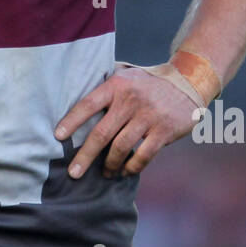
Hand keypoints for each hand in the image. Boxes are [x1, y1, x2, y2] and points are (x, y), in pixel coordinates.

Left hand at [54, 61, 200, 179]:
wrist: (188, 81)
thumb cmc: (148, 81)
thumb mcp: (126, 73)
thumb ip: (105, 82)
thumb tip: (74, 89)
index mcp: (116, 85)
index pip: (88, 104)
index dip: (71, 121)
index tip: (57, 136)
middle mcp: (130, 101)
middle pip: (101, 133)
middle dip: (85, 156)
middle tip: (73, 173)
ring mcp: (148, 116)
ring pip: (120, 147)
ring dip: (110, 165)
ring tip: (105, 173)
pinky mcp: (163, 131)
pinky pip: (143, 155)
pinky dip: (132, 167)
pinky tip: (126, 171)